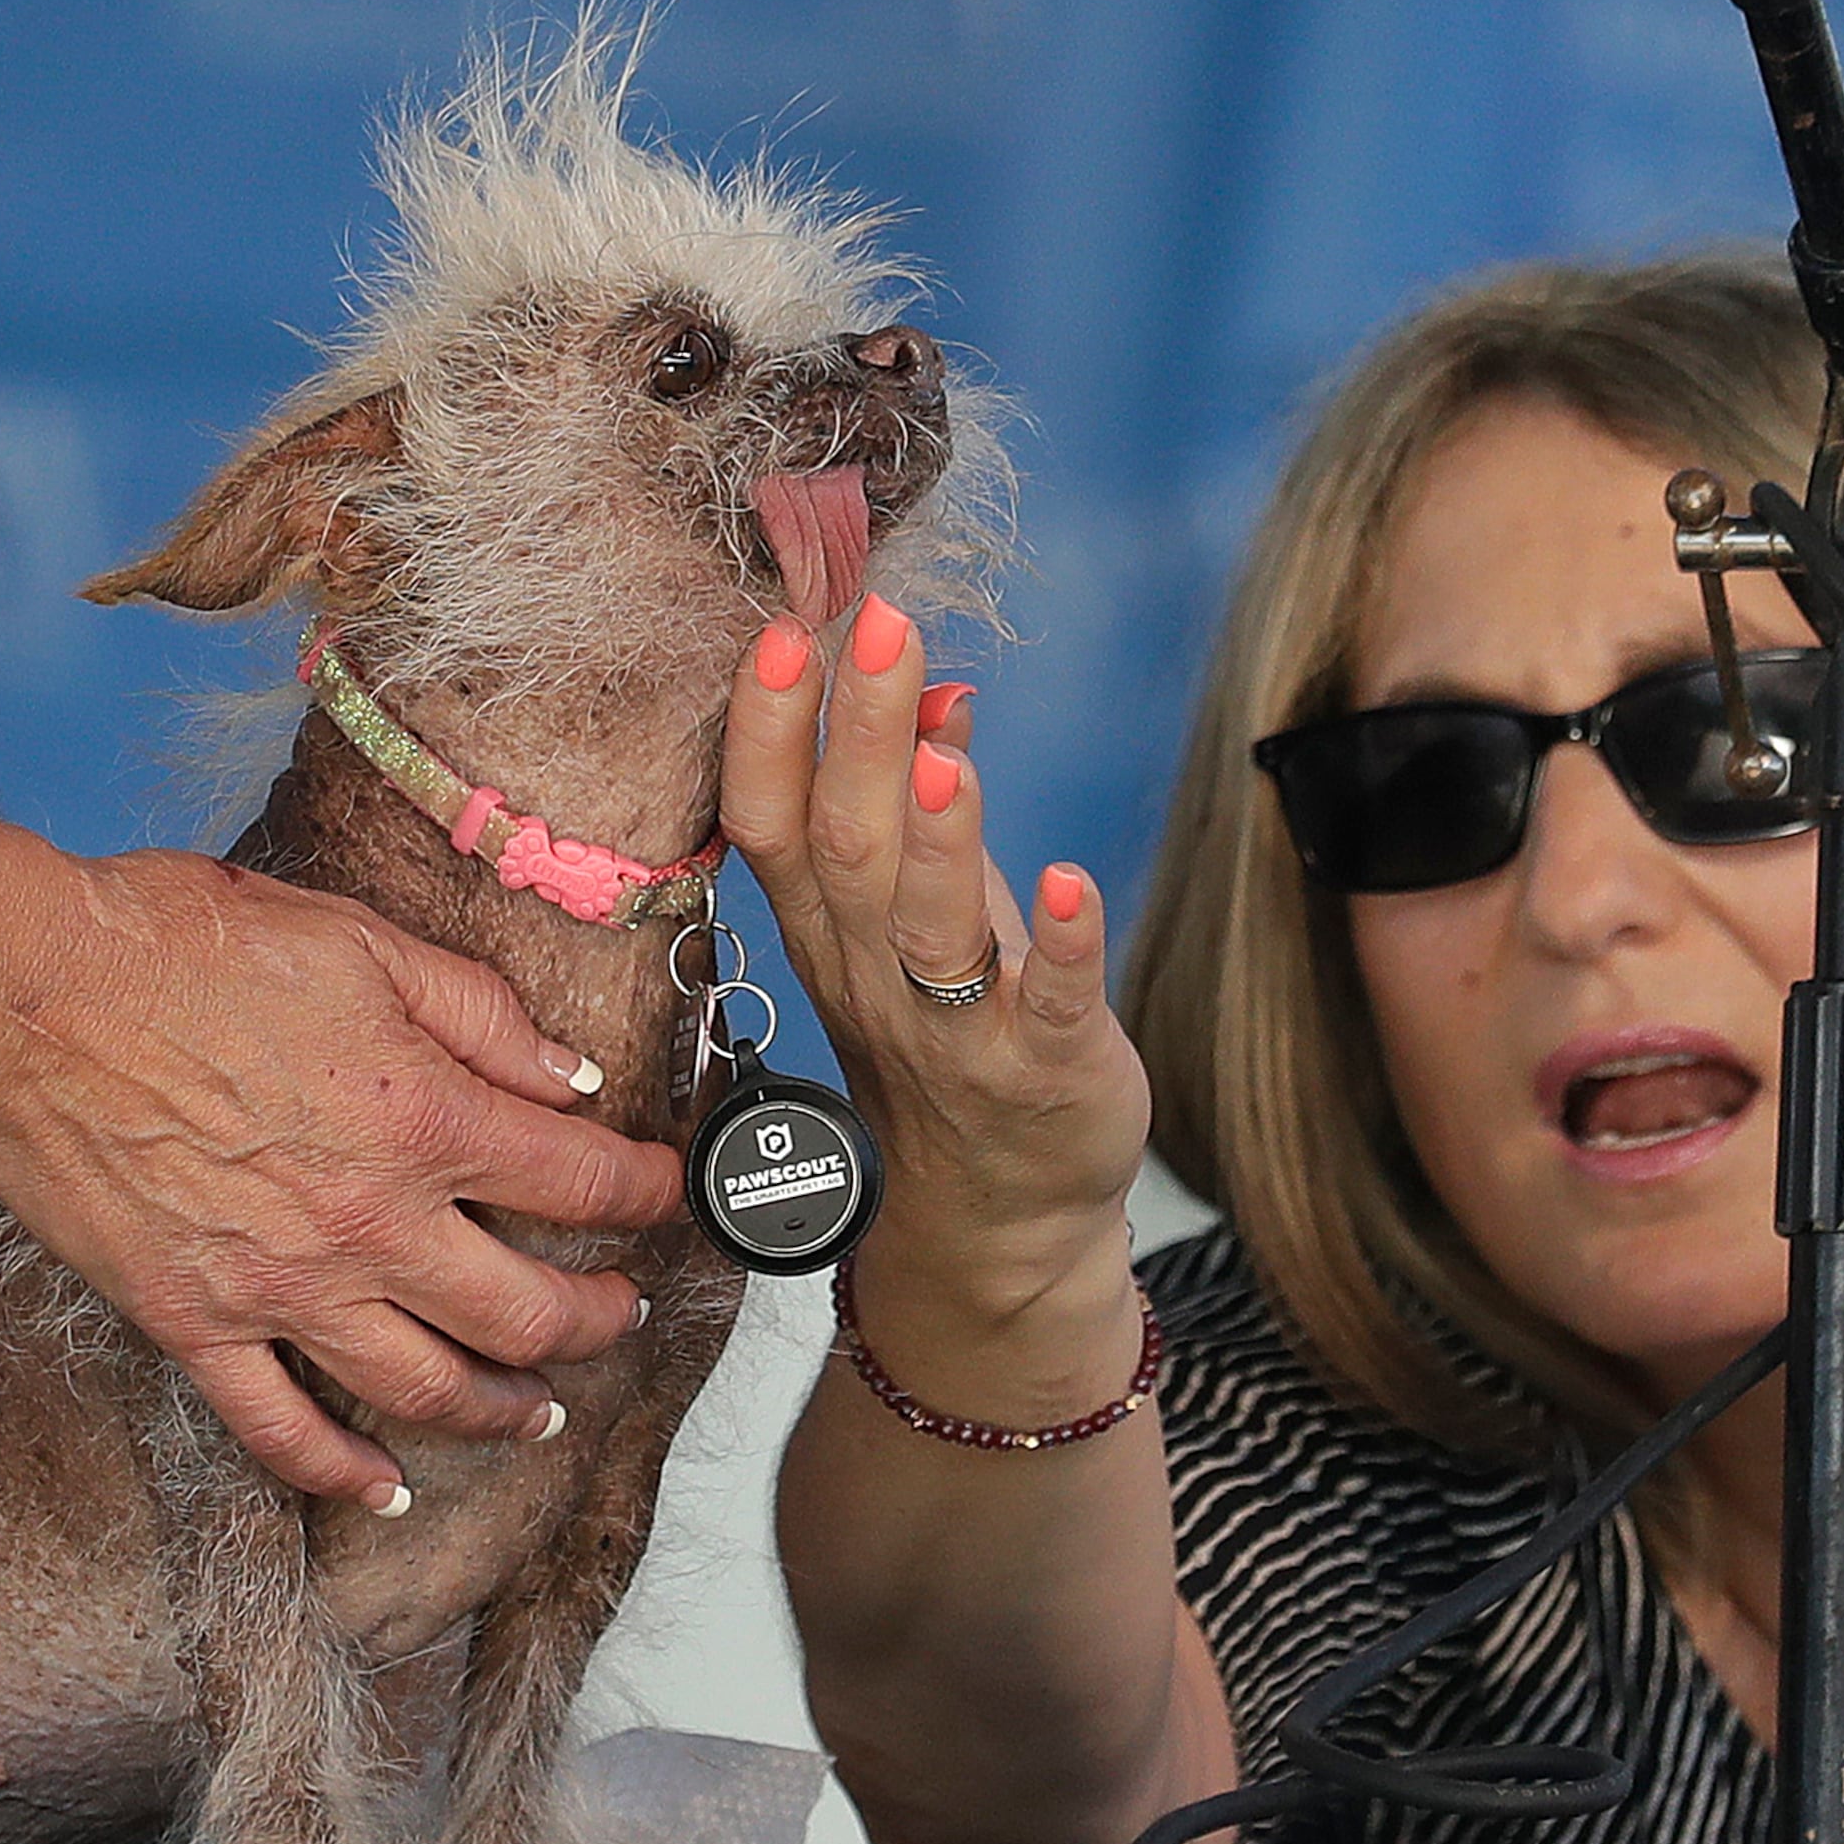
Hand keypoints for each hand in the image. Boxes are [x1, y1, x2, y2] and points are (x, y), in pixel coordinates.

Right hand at [0, 842, 683, 1506]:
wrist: (25, 993)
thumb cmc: (180, 946)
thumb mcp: (360, 943)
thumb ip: (479, 1016)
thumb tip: (569, 1075)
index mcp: (421, 1117)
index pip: (579, 1182)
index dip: (644, 1192)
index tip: (663, 1191)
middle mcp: (368, 1223)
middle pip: (525, 1311)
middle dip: (597, 1317)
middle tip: (621, 1310)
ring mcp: (281, 1290)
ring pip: (425, 1390)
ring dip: (504, 1410)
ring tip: (542, 1412)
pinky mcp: (195, 1324)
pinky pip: (281, 1428)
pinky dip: (340, 1473)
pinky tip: (384, 1488)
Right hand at [721, 597, 1151, 1306]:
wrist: (998, 1217)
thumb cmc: (950, 1040)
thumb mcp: (914, 914)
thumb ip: (916, 800)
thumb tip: (935, 687)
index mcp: (825, 929)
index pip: (770, 820)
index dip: (772, 729)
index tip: (788, 632)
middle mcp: (870, 976)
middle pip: (848, 849)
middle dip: (858, 733)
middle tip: (875, 626)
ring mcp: (953, 1032)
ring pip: (927, 931)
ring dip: (937, 842)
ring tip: (947, 756)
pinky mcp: (1043, 1072)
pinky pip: (1047, 1007)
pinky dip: (1059, 944)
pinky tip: (1072, 881)